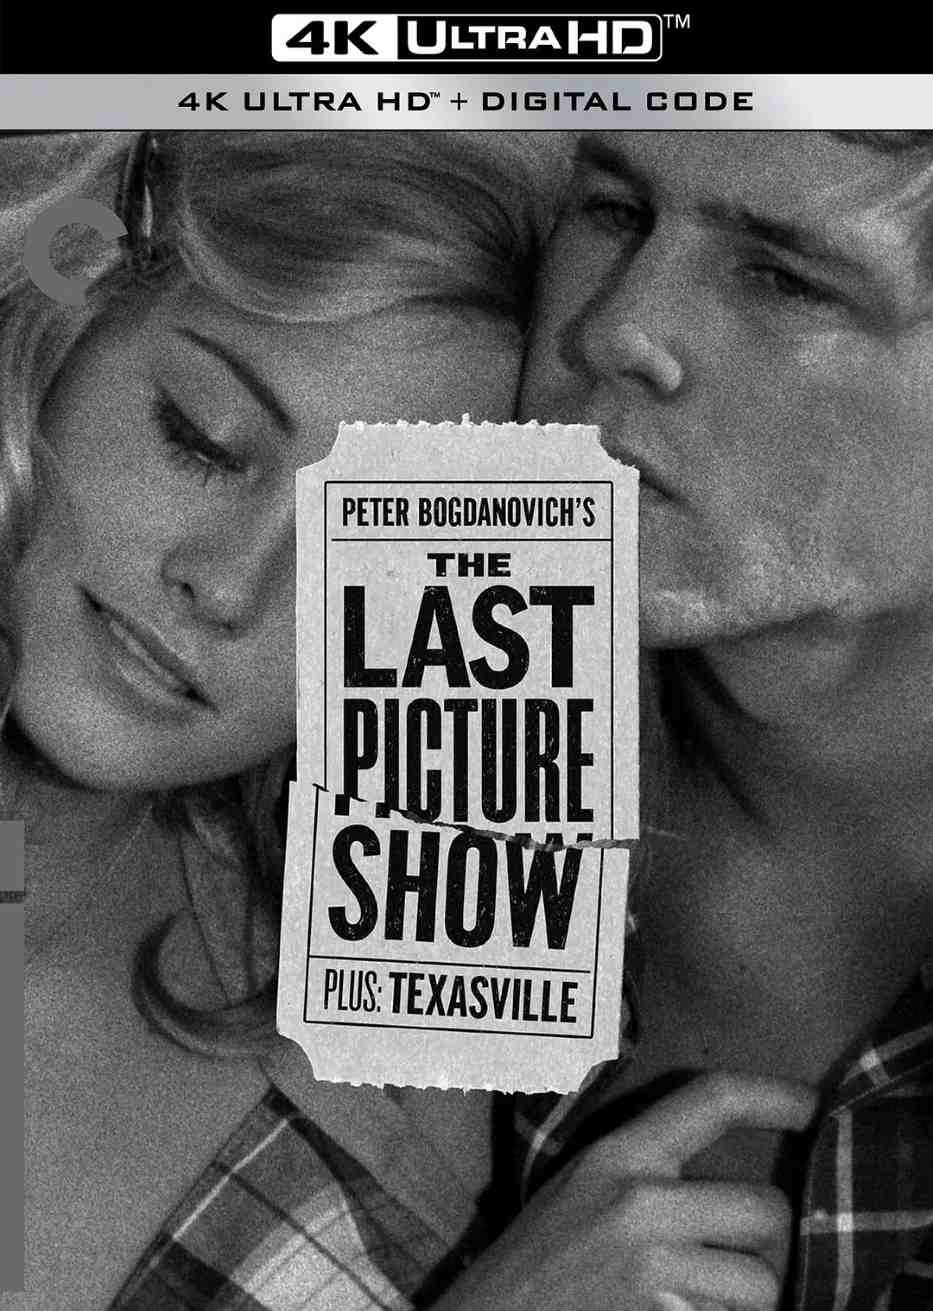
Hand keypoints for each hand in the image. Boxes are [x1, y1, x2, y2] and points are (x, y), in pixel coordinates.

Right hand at [433, 1072, 817, 1310]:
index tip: (813, 1104)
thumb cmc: (536, 1258)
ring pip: (761, 1283)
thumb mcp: (581, 1186)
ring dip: (747, 1300)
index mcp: (620, 1156)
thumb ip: (642, 1168)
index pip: (711, 1099)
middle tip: (741, 1256)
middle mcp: (641, 1203)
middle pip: (764, 1209)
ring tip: (706, 1298)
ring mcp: (653, 1269)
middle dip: (768, 1242)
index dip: (774, 1094)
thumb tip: (721, 1166)